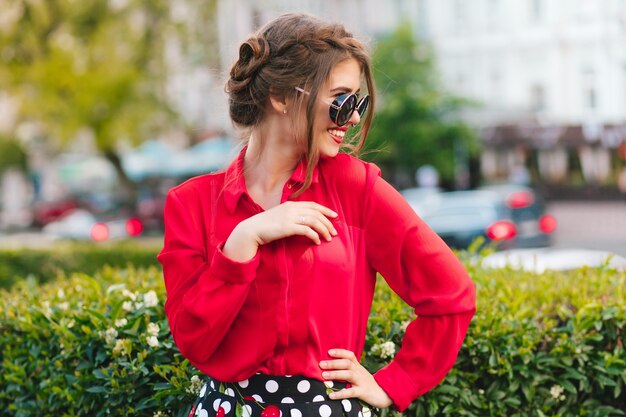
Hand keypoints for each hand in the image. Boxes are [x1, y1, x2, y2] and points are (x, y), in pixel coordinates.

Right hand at [223, 201, 337, 261]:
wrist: (252, 229)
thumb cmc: (265, 225)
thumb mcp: (280, 215)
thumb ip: (291, 215)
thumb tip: (304, 221)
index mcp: (291, 204)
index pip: (313, 205)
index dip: (325, 210)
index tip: (335, 216)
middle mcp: (292, 209)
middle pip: (316, 213)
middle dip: (328, 222)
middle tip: (334, 232)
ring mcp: (290, 217)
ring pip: (314, 221)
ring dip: (324, 230)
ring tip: (329, 238)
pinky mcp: (288, 227)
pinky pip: (306, 230)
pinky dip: (314, 236)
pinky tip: (317, 242)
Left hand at [319, 349, 392, 408]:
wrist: (383, 394)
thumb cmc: (366, 383)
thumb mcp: (359, 373)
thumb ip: (348, 369)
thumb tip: (330, 365)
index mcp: (358, 366)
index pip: (350, 355)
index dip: (340, 352)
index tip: (329, 351)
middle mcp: (359, 371)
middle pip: (347, 363)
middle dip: (333, 363)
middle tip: (321, 364)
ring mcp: (361, 381)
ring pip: (349, 375)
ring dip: (335, 374)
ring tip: (324, 375)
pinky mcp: (363, 392)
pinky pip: (351, 392)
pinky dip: (340, 393)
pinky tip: (331, 395)